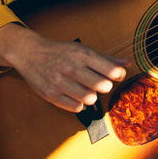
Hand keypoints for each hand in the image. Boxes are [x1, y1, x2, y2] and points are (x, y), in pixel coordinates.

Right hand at [0, 23, 128, 112]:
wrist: (30, 53)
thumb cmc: (61, 52)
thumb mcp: (83, 50)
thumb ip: (106, 59)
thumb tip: (127, 63)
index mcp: (83, 55)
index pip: (111, 71)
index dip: (118, 75)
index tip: (114, 75)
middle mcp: (72, 68)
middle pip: (102, 86)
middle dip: (104, 86)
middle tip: (98, 82)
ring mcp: (61, 82)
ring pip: (90, 99)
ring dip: (91, 96)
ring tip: (85, 89)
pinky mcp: (52, 95)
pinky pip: (76, 108)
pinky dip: (79, 104)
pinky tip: (74, 95)